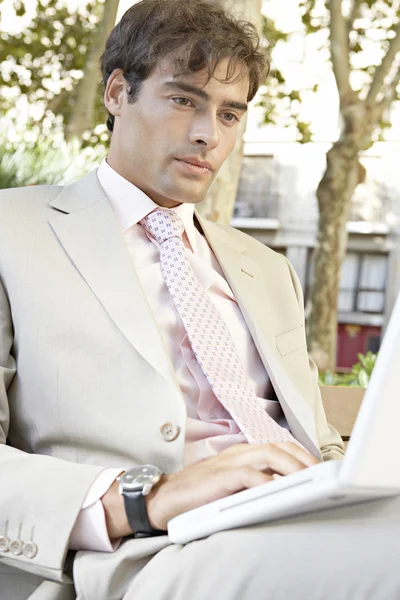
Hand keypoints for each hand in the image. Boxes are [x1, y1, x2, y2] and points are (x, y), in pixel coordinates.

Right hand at [146, 442, 318, 530]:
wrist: (165, 497)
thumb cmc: (199, 493)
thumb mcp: (231, 484)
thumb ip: (254, 482)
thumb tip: (283, 492)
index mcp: (242, 453)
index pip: (279, 446)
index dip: (301, 455)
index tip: (319, 469)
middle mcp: (239, 453)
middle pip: (278, 446)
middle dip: (303, 459)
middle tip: (321, 475)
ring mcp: (229, 463)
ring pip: (269, 454)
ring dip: (292, 467)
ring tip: (308, 481)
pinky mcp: (220, 477)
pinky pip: (248, 475)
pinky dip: (266, 481)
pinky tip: (278, 491)